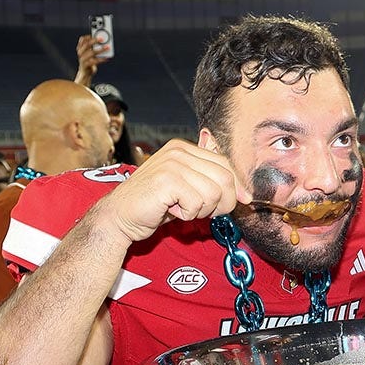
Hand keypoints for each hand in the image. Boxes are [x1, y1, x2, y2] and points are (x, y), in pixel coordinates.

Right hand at [75, 34, 109, 85]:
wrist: (85, 73)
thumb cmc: (90, 61)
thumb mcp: (91, 53)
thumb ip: (95, 48)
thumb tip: (105, 42)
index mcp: (80, 48)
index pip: (82, 40)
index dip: (88, 36)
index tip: (95, 34)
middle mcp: (80, 53)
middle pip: (87, 45)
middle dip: (95, 41)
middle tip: (102, 38)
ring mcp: (82, 59)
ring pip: (91, 52)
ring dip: (100, 49)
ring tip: (108, 47)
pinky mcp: (86, 65)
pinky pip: (94, 61)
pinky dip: (101, 59)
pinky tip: (107, 58)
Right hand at [100, 139, 247, 243]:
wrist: (120, 216)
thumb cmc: (155, 204)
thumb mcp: (187, 186)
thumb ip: (210, 181)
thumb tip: (244, 193)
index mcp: (185, 148)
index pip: (226, 164)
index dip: (237, 186)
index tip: (243, 201)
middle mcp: (179, 151)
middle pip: (225, 178)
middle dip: (224, 202)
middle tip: (206, 212)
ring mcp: (172, 164)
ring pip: (214, 193)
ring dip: (203, 210)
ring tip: (183, 209)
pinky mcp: (167, 181)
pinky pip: (197, 203)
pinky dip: (189, 214)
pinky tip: (173, 210)